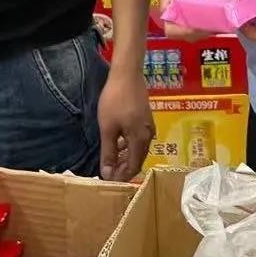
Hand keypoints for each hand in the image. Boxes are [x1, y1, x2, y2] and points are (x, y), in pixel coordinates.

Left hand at [97, 65, 154, 180]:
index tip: (106, 181)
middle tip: (107, 173)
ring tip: (110, 161)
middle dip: (123, 169)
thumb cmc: (115, 101)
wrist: (127, 75)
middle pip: (138, 160)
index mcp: (140, 140)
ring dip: (125, 158)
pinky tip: (118, 144)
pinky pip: (139, 140)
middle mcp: (149, 136)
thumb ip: (109, 152)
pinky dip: (129, 147)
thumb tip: (107, 175)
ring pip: (138, 150)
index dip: (121, 177)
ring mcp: (149, 127)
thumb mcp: (108, 128)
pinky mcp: (146, 120)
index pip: (133, 167)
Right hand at [159, 0, 236, 39]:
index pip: (167, 16)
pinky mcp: (205, 5)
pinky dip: (217, 23)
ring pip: (194, 27)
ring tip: (224, 21)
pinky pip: (207, 22)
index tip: (200, 27)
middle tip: (217, 25)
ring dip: (209, 28)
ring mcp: (192, 3)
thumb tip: (193, 3)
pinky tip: (228, 18)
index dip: (181, 26)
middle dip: (197, 30)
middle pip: (180, 26)